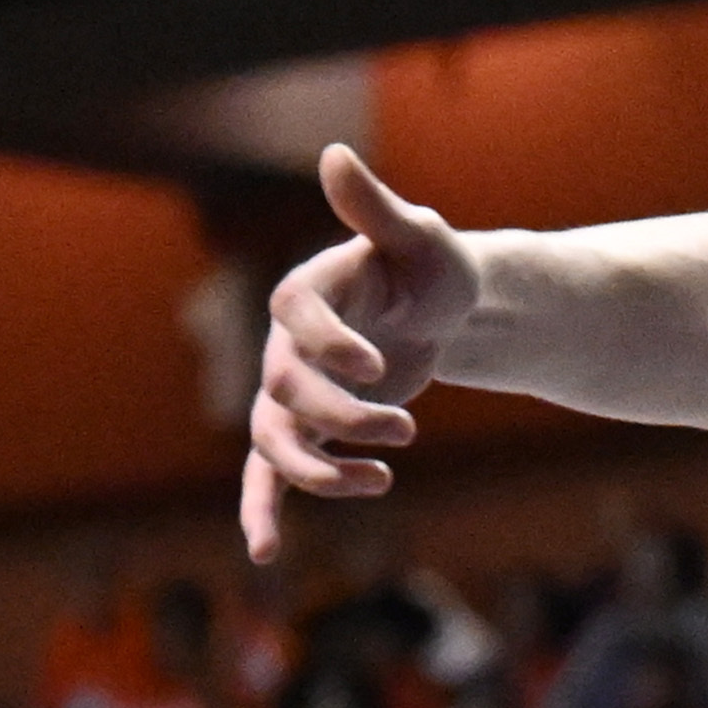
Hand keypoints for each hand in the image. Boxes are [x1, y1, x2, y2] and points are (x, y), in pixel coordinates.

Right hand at [241, 144, 479, 563]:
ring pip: (277, 440)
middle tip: (409, 428)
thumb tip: (335, 153)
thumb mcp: (418, 236)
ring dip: (321, 470)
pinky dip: (266, 510)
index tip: (380, 363)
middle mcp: (286, 343)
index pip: (295, 316)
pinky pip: (273, 475)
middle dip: (343, 415)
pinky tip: (264, 554)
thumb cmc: (433, 266)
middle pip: (287, 388)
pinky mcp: (310, 428)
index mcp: (308, 290)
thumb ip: (376, 206)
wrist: (443, 308)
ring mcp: (292, 390)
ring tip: (383, 481)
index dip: (329, 343)